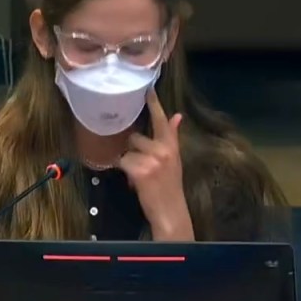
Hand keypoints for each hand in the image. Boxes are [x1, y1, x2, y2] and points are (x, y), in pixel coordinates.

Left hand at [118, 88, 194, 240]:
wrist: (170, 212)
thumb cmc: (170, 187)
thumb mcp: (174, 160)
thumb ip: (172, 137)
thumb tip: (177, 116)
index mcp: (172, 146)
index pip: (162, 120)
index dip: (154, 104)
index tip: (148, 89)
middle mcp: (163, 149)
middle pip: (136, 137)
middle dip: (133, 150)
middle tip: (141, 166)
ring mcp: (152, 159)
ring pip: (127, 151)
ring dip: (129, 163)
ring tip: (139, 176)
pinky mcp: (141, 170)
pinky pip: (123, 163)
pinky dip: (125, 173)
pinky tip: (135, 183)